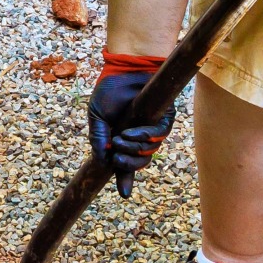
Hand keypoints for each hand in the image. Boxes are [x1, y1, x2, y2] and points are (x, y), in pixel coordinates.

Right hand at [87, 52, 175, 198]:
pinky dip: (144, 137)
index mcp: (124, 138)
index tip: (124, 194)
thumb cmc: (110, 90)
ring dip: (134, 150)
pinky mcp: (165, 117)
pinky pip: (159, 135)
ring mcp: (153, 128)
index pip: (126, 163)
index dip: (125, 179)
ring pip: (150, 151)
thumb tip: (102, 161)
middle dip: (129, 166)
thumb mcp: (96, 117)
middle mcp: (140, 136)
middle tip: (117, 159)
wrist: (124, 67)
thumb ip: (98, 138)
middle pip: (141, 162)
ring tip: (120, 141)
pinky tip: (130, 133)